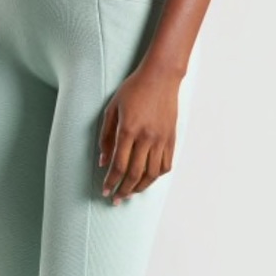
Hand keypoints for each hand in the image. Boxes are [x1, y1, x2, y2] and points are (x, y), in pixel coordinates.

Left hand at [97, 65, 181, 204]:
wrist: (161, 76)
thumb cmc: (133, 90)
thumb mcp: (112, 110)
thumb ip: (105, 137)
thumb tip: (103, 162)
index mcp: (128, 130)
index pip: (118, 165)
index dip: (111, 181)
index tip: (104, 191)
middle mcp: (146, 137)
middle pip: (134, 173)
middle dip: (123, 190)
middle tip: (116, 200)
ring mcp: (162, 139)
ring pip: (152, 173)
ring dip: (140, 187)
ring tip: (130, 193)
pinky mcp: (172, 138)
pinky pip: (166, 164)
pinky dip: (156, 176)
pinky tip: (148, 179)